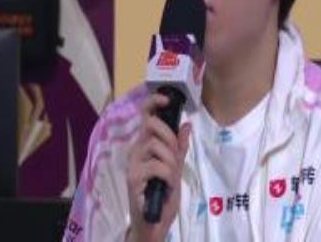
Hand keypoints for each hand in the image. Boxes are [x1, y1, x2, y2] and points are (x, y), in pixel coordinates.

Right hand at [126, 94, 190, 241]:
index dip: (154, 103)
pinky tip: (166, 185)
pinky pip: (157, 165)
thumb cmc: (162, 194)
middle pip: (152, 125)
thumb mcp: (175, 167)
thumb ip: (180, 146)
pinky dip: (168, 174)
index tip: (166, 99)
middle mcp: (136, 150)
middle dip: (169, 137)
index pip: (146, 116)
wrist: (152, 222)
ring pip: (156, 144)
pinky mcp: (133, 177)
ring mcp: (132, 163)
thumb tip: (187, 124)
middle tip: (175, 155)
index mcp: (145, 144)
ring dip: (171, 160)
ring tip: (171, 176)